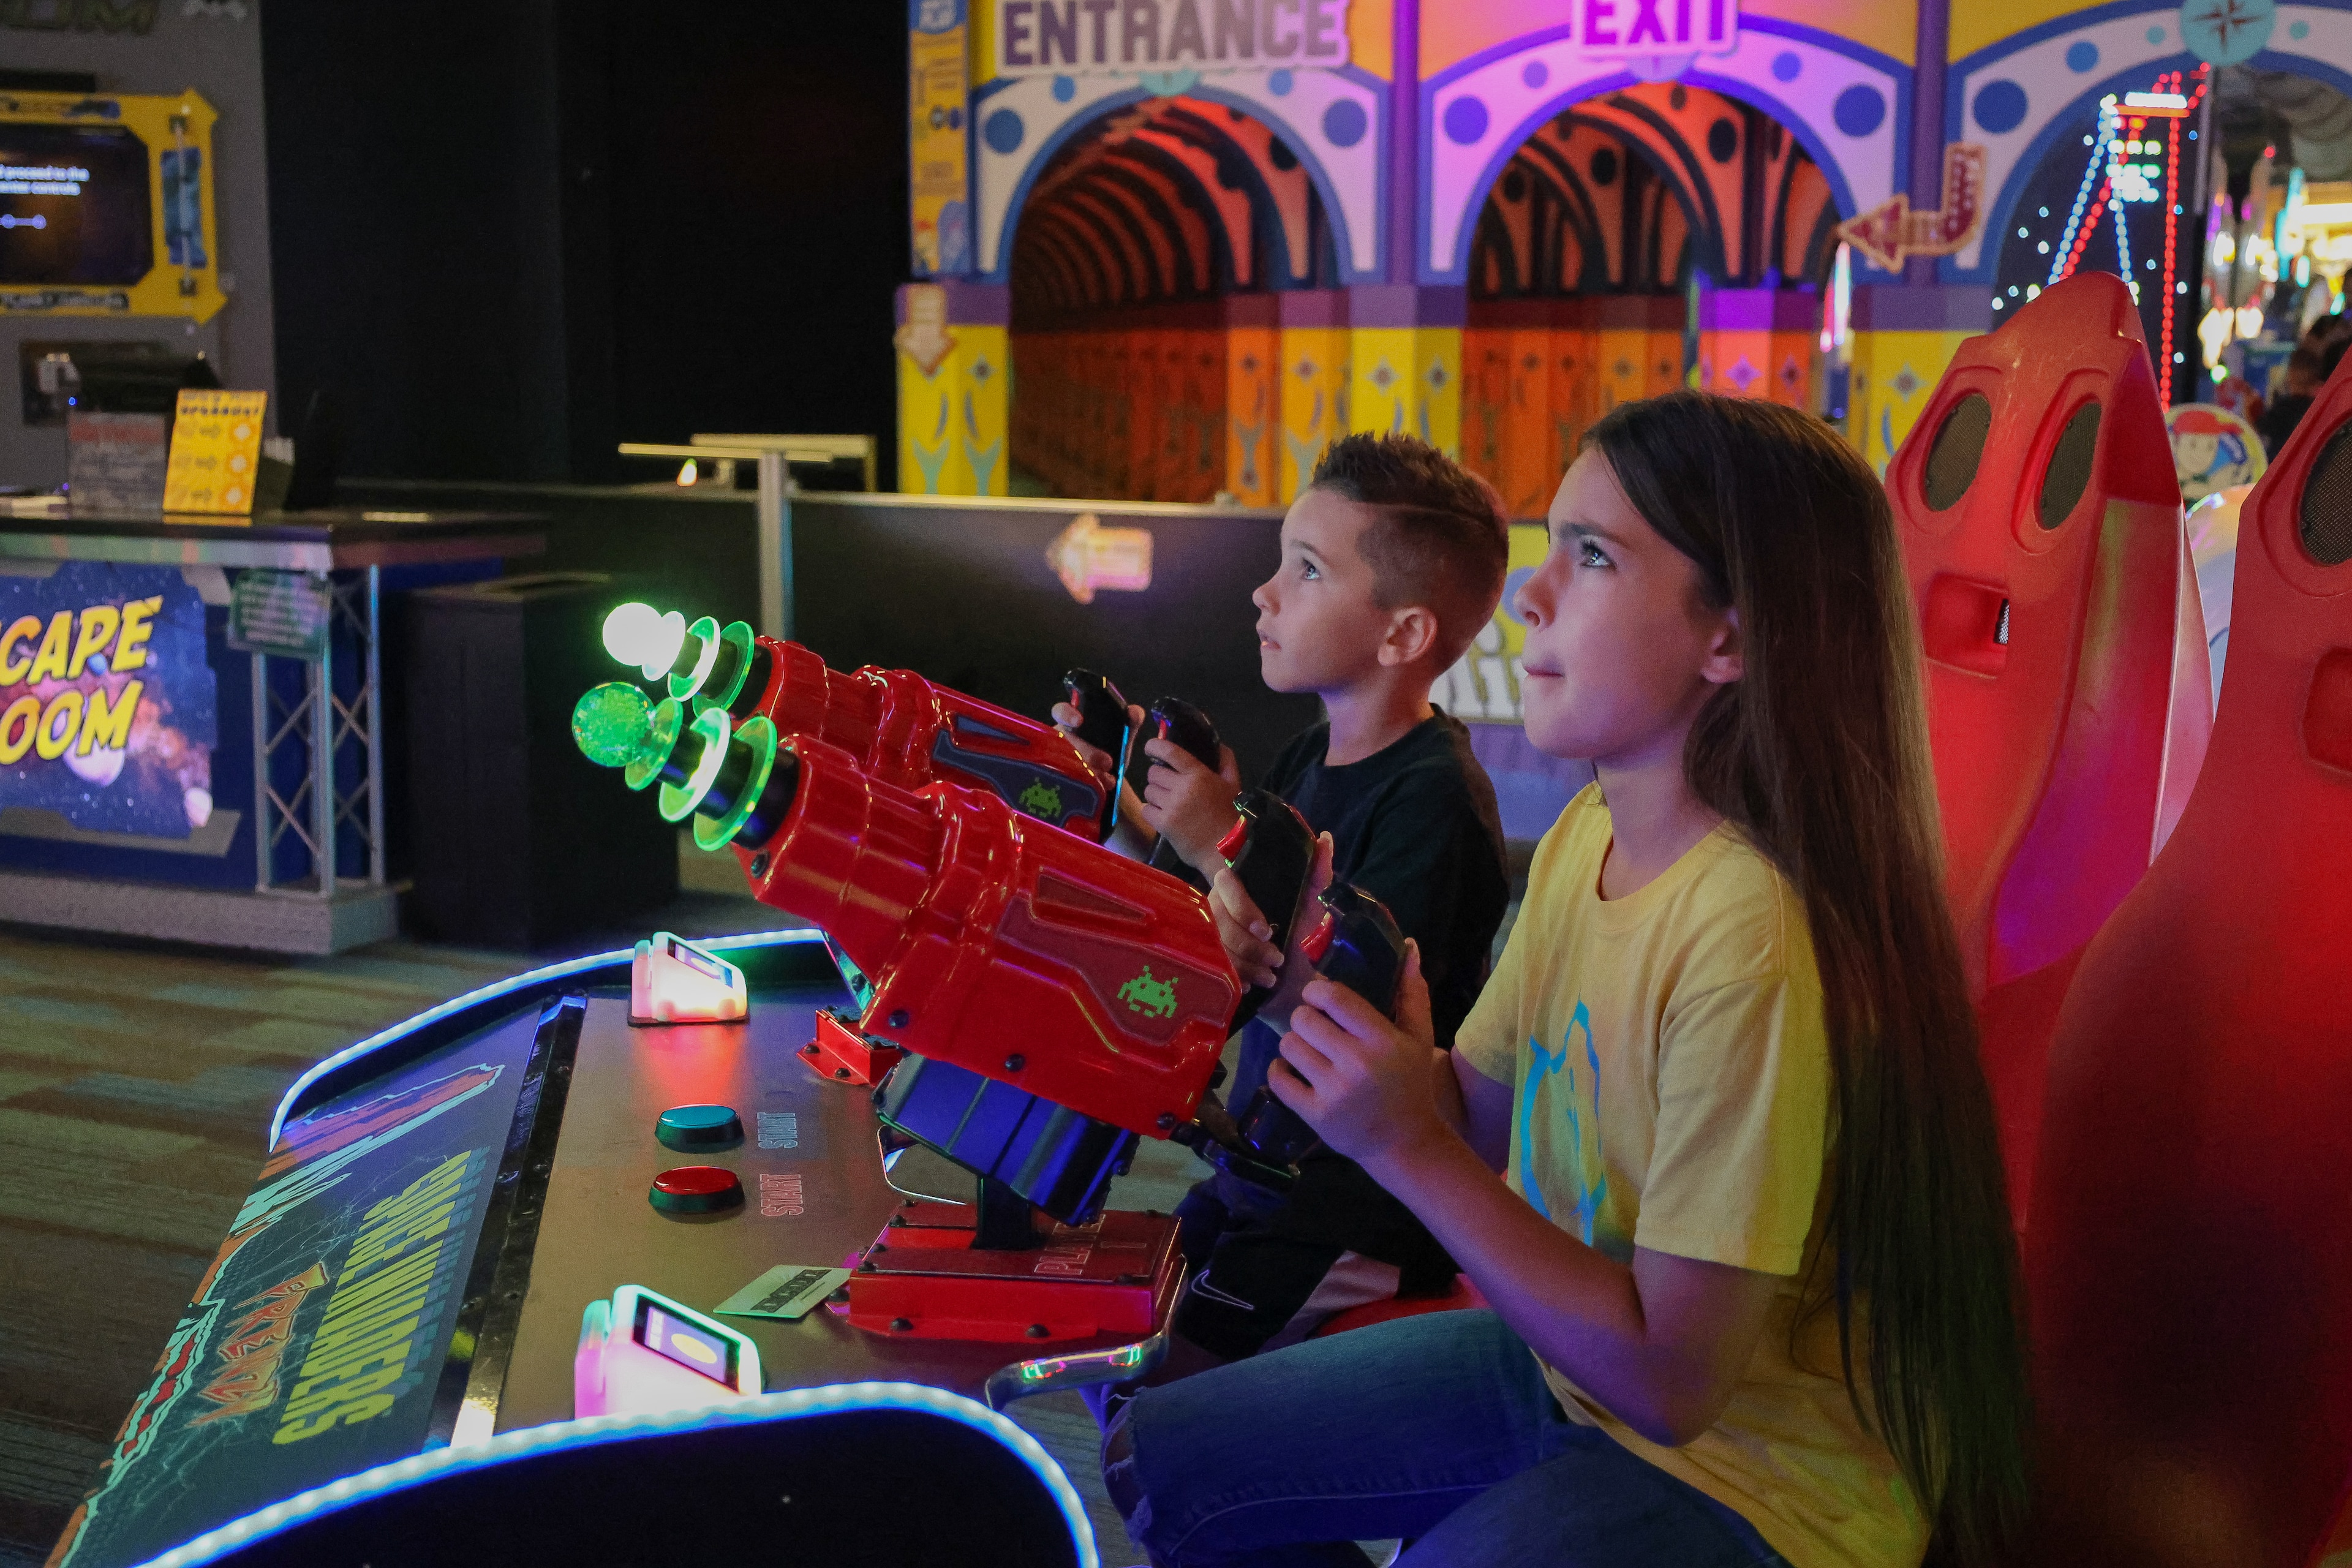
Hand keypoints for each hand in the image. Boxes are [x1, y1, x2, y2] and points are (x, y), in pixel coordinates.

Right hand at [1050, 698, 1143, 793]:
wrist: (1109, 775)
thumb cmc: (1110, 748)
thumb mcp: (1122, 736)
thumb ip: (1131, 722)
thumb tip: (1135, 712)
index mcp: (1074, 722)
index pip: (1061, 711)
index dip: (1066, 714)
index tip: (1078, 721)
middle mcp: (1062, 739)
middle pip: (1063, 741)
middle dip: (1085, 751)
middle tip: (1107, 761)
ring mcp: (1060, 759)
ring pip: (1067, 762)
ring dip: (1090, 770)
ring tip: (1109, 777)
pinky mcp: (1063, 777)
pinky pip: (1071, 780)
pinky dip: (1089, 783)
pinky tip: (1103, 785)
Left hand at [1138, 737, 1242, 871]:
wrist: (1226, 849)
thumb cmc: (1230, 815)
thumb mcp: (1233, 784)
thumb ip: (1225, 761)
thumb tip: (1217, 745)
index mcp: (1199, 774)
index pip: (1170, 752)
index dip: (1155, 746)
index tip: (1150, 747)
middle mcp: (1182, 788)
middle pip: (1153, 772)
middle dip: (1159, 777)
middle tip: (1168, 785)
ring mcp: (1171, 806)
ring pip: (1148, 791)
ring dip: (1155, 795)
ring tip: (1167, 802)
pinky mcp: (1163, 824)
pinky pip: (1146, 809)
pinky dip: (1152, 811)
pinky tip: (1163, 815)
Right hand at [1209, 831, 1331, 989]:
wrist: (1297, 982)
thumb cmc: (1303, 937)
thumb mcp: (1313, 906)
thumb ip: (1318, 873)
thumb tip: (1325, 838)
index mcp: (1241, 887)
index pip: (1226, 881)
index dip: (1242, 907)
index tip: (1266, 931)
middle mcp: (1219, 905)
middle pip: (1218, 919)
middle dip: (1249, 945)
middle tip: (1277, 959)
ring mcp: (1209, 933)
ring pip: (1216, 946)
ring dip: (1247, 965)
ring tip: (1271, 977)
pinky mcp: (1208, 960)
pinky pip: (1212, 968)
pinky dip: (1237, 978)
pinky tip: (1253, 985)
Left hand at [1269, 941, 1446, 1167]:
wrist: (1404, 1144)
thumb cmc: (1410, 1085)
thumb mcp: (1418, 1038)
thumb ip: (1412, 992)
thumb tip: (1409, 945)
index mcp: (1383, 1040)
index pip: (1334, 998)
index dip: (1317, 992)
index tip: (1318, 997)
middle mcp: (1358, 1063)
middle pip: (1304, 1019)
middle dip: (1305, 1018)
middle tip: (1315, 1028)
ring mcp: (1334, 1091)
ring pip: (1288, 1045)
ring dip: (1293, 1044)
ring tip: (1308, 1050)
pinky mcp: (1315, 1115)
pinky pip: (1278, 1079)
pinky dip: (1279, 1071)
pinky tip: (1293, 1071)